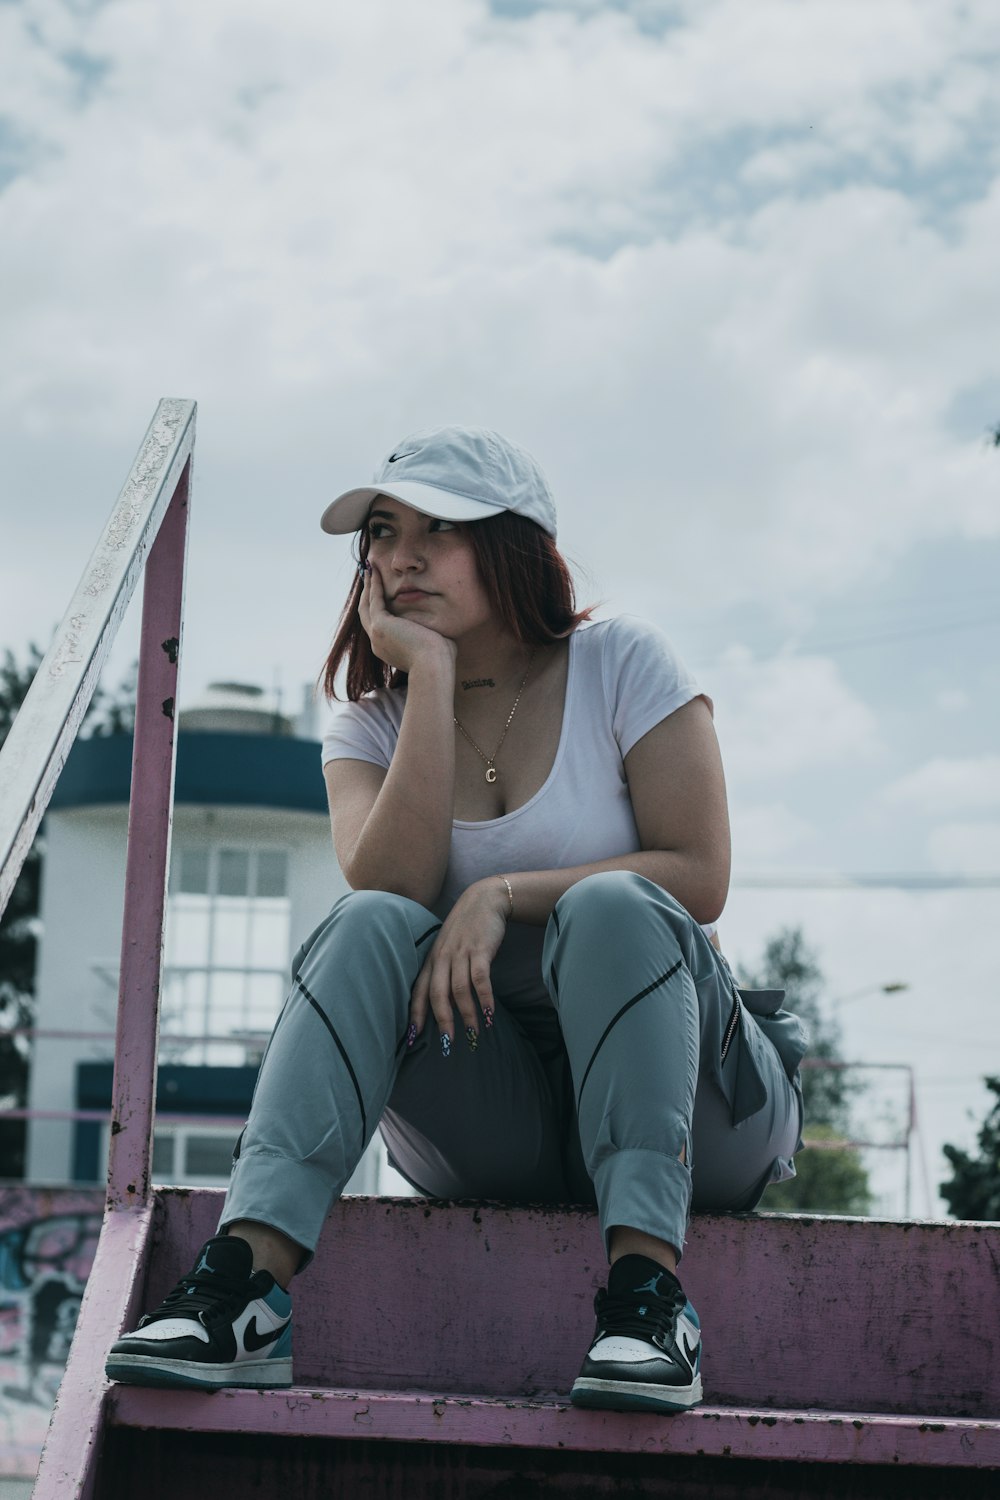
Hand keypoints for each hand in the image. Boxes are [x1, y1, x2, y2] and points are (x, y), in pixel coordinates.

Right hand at [358, 563, 455, 675]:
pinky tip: (377, 572)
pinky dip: (375, 585)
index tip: (381, 595)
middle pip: (367, 614)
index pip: (379, 625)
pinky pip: (375, 600)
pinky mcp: (380, 625)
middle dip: (367, 595)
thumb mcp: (433, 644)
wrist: (433, 667)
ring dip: (368, 587)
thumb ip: (430, 634)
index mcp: (388, 649)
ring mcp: (376, 635)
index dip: (378, 608)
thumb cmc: (440, 660)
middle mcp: (378, 643)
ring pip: (367, 605)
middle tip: (369, 577)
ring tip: (370, 569)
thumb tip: (439, 629)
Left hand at [409, 879, 508, 1052]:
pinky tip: (489, 1014)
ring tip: (473, 1034)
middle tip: (447, 1043)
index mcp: (432, 959)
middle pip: (436, 994)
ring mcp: (461, 953)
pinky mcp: (480, 950)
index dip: (415, 1015)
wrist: (484, 899)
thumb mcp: (448, 946)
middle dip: (441, 1021)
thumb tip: (444, 1000)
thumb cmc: (466, 927)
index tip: (413, 1037)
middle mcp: (442, 958)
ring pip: (459, 990)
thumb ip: (443, 969)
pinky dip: (484, 999)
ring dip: (467, 1015)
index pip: (418, 991)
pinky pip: (480, 979)